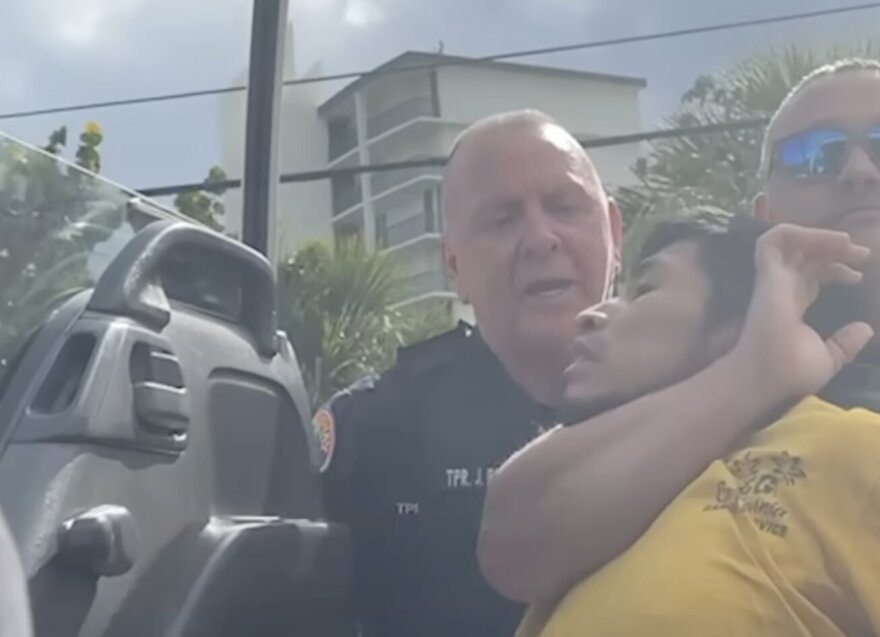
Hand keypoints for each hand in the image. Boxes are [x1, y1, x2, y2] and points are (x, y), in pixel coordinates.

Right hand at [736, 223, 872, 399]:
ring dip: (819, 236)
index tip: (859, 276)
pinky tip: (829, 239)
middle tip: (863, 253)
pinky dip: (797, 231)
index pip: (810, 277)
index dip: (835, 271)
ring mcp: (773, 280)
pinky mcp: (767, 274)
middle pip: (805, 257)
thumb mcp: (829, 358)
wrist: (766, 376)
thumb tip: (865, 328)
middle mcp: (781, 289)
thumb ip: (845, 343)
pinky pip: (774, 240)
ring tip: (846, 242)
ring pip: (791, 242)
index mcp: (792, 306)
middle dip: (834, 250)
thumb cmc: (791, 370)